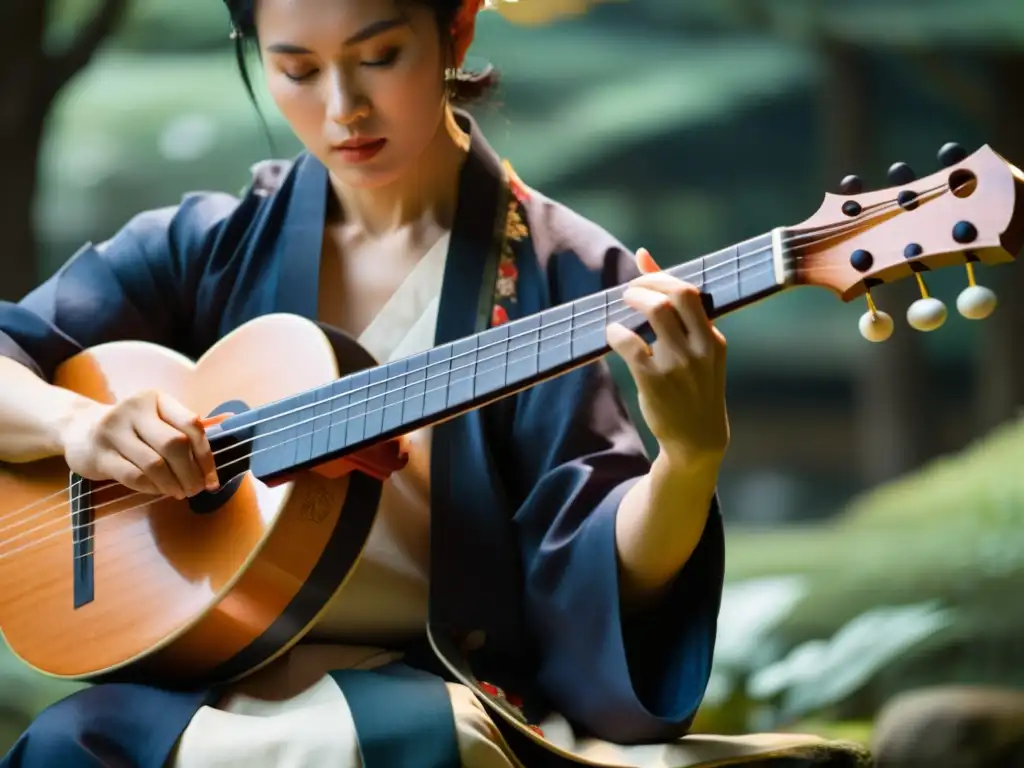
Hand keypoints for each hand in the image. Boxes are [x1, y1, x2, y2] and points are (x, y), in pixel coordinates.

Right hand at [59, 391, 219, 498]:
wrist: (79, 429)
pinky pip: (133, 476)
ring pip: (154, 464)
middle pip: (174, 445)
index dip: (206, 455)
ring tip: (181, 493)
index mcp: (156, 399)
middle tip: (196, 489)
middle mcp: (134, 410)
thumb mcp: (158, 419)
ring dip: (173, 484)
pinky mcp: (98, 455)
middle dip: (191, 473)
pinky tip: (159, 491)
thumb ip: (186, 431)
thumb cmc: (132, 428)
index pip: (191, 425)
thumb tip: (223, 443)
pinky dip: (152, 487)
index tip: (212, 478)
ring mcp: (113, 431)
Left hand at [606, 248, 728, 466]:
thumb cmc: (694, 386)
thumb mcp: (698, 348)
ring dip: (632, 301)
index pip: (690, 291)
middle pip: (675, 295)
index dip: (660, 277)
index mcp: (714, 339)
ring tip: (622, 308)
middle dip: (646, 284)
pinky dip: (616, 332)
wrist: (697, 437)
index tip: (643, 280)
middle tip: (629, 292)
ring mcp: (678, 364)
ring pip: (654, 312)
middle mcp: (700, 348)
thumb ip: (676, 306)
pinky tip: (613, 334)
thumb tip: (643, 255)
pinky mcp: (654, 380)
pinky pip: (629, 343)